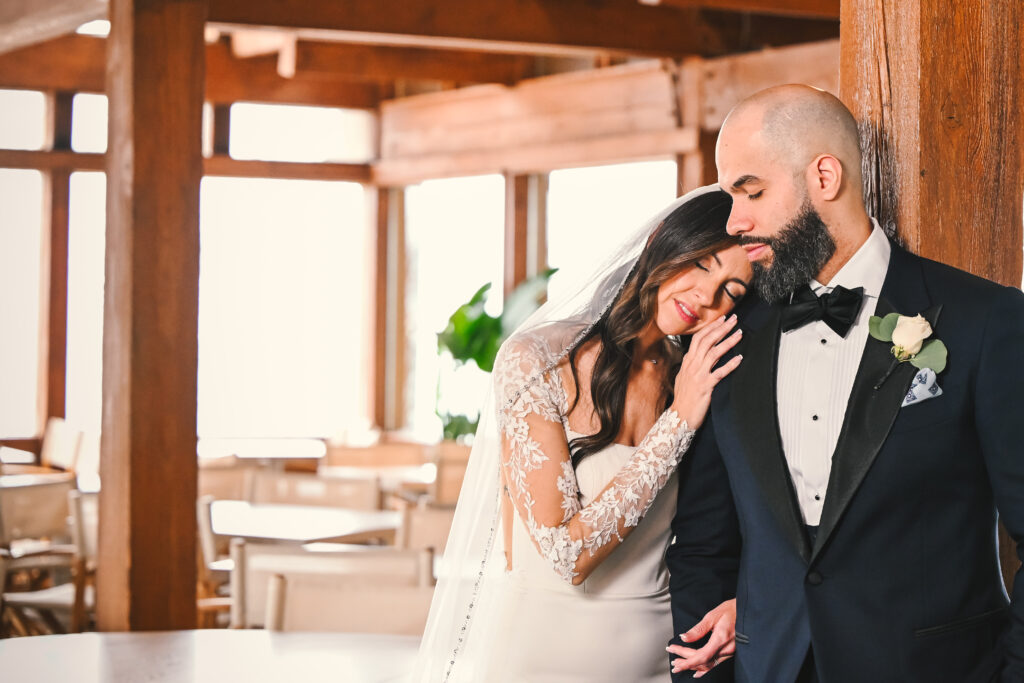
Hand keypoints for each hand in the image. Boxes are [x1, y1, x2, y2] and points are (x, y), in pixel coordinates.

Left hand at [667, 598, 735, 677]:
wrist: (748, 611)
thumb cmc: (731, 610)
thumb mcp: (712, 615)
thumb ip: (698, 629)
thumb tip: (684, 638)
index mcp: (721, 639)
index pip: (702, 655)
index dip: (687, 660)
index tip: (675, 659)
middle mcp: (727, 649)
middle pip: (703, 661)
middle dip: (687, 662)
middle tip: (673, 663)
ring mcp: (730, 653)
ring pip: (709, 665)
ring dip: (694, 666)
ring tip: (680, 666)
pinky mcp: (731, 653)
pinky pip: (716, 665)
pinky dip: (705, 670)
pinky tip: (697, 672)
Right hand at [671, 315, 742, 429]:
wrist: (679, 417)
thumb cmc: (683, 399)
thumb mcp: (683, 377)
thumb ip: (690, 365)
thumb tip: (696, 356)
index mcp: (687, 362)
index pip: (698, 338)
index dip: (711, 327)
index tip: (722, 319)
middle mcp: (692, 365)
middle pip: (707, 341)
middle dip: (721, 328)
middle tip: (733, 319)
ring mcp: (698, 375)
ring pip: (714, 353)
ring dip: (728, 342)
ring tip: (739, 333)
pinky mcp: (706, 386)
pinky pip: (720, 372)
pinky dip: (730, 364)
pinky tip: (740, 358)